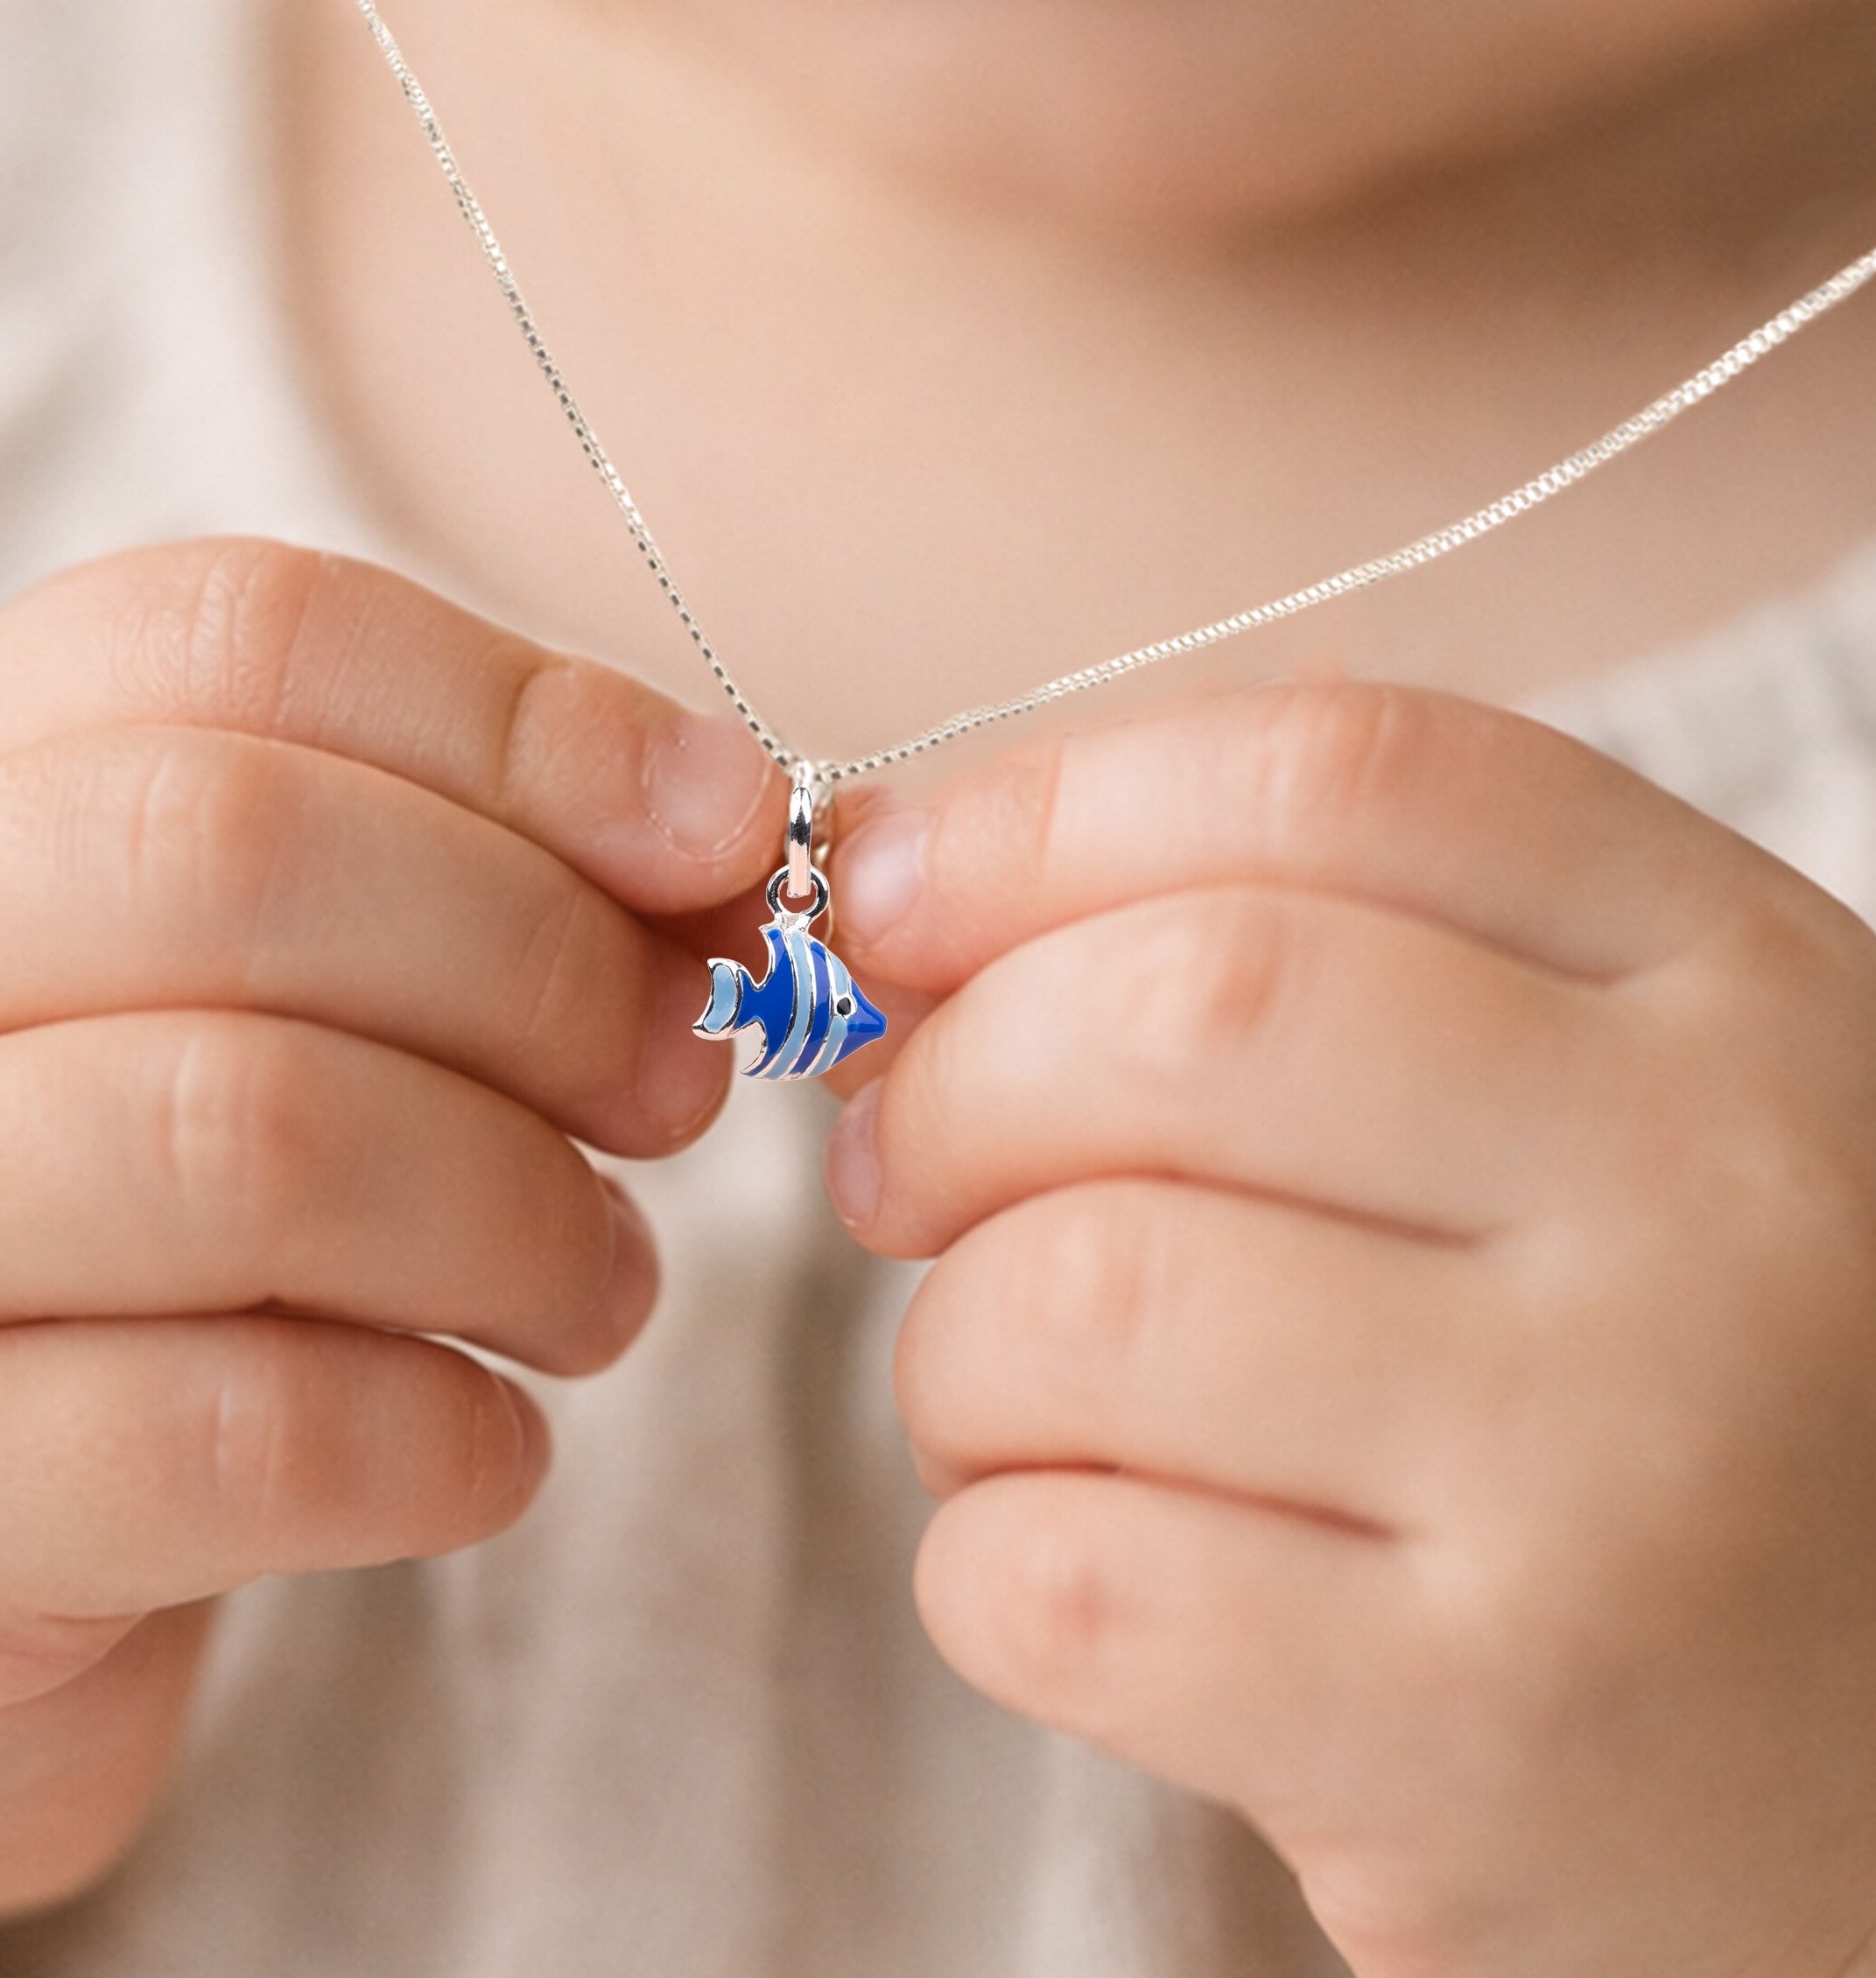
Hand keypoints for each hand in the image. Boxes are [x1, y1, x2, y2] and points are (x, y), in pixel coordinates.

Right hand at [0, 539, 779, 1934]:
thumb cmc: (176, 1241)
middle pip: (236, 851)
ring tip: (597, 1287)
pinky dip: (450, 1437)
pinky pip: (244, 1433)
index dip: (528, 721)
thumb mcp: (286, 1005)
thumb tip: (724, 831)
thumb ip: (473, 880)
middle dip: (545, 969)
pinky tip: (489, 1445)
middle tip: (680, 1084)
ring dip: (525, 1220)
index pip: (231, 635)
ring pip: (250, 1136)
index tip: (726, 830)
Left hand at [825, 682, 1875, 1977]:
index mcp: (1735, 982)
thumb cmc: (1666, 1399)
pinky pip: (1072, 1579)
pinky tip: (1072, 1565)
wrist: (1873, 1764)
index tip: (887, 892)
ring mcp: (1616, 1469)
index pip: (1334, 777)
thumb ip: (1317, 969)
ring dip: (956, 1351)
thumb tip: (904, 887)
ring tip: (1007, 1398)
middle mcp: (1713, 1192)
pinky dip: (985, 1557)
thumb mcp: (1594, 1116)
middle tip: (901, 1172)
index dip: (1041, 814)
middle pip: (1182, 1010)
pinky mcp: (1492, 1737)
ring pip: (1084, 1298)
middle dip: (953, 1083)